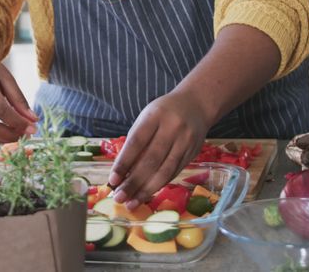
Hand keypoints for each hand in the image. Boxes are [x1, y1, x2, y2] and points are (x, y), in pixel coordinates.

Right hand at [0, 30, 37, 142]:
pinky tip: (9, 132)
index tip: (33, 128)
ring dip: (4, 138)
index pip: (1, 110)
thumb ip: (18, 99)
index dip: (18, 122)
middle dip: (11, 134)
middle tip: (27, 135)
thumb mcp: (6, 77)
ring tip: (20, 134)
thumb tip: (33, 120)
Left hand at [107, 88, 210, 208]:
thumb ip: (135, 142)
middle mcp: (172, 128)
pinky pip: (174, 172)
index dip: (124, 163)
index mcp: (155, 116)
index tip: (112, 180)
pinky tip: (148, 194)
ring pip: (165, 170)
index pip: (136, 142)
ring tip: (132, 203)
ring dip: (147, 190)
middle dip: (134, 182)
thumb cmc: (163, 113)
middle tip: (120, 198)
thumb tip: (121, 173)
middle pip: (151, 160)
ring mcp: (185, 141)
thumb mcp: (146, 118)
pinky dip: (159, 185)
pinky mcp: (193, 153)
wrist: (196, 105)